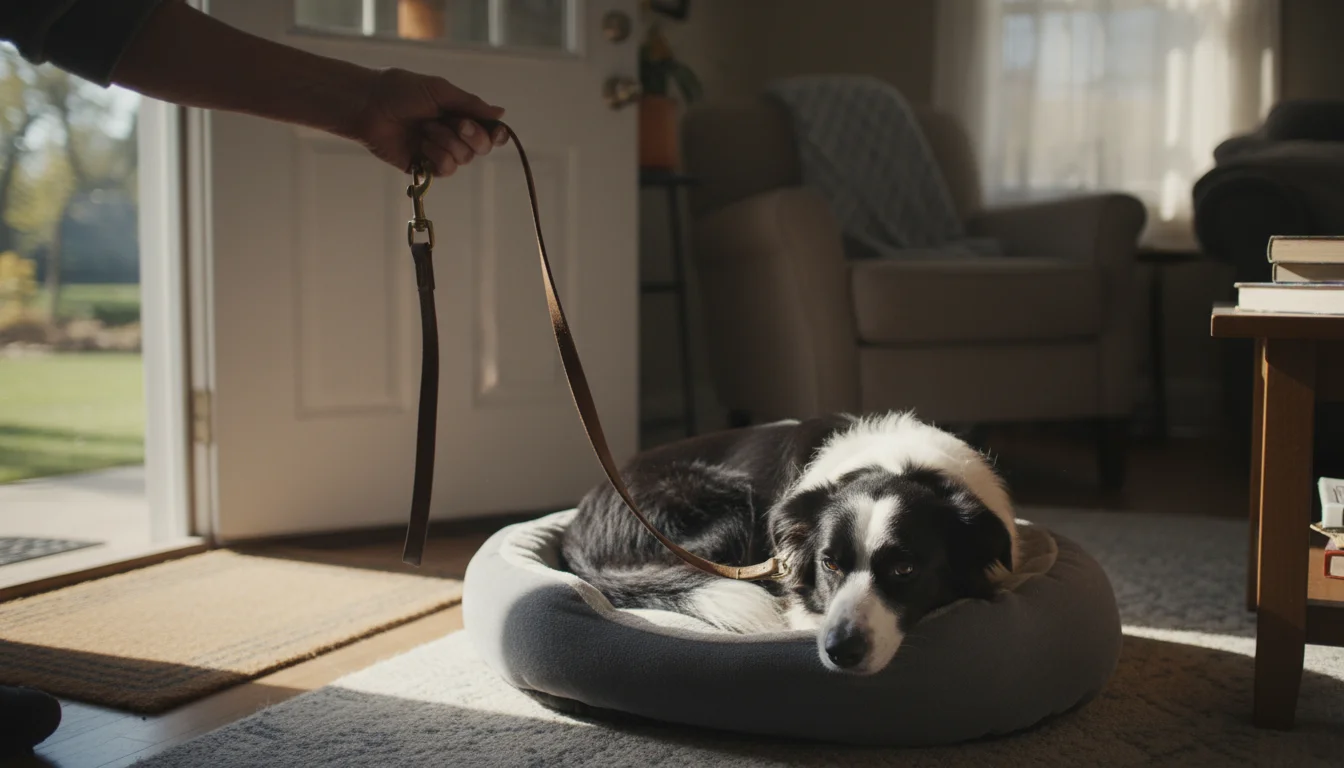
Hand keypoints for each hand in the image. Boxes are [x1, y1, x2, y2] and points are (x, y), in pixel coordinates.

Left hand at [350, 67, 508, 176]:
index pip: (488, 130)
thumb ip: (471, 104)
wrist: (369, 106)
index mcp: (458, 113)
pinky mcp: (423, 166)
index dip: (495, 134)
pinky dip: (437, 156)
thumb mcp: (440, 90)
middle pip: (482, 147)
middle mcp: (452, 134)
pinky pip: (446, 169)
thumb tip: (501, 113)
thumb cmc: (400, 91)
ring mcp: (438, 151)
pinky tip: (421, 144)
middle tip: (456, 123)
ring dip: (447, 142)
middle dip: (472, 136)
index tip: (496, 132)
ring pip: (464, 159)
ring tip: (425, 129)